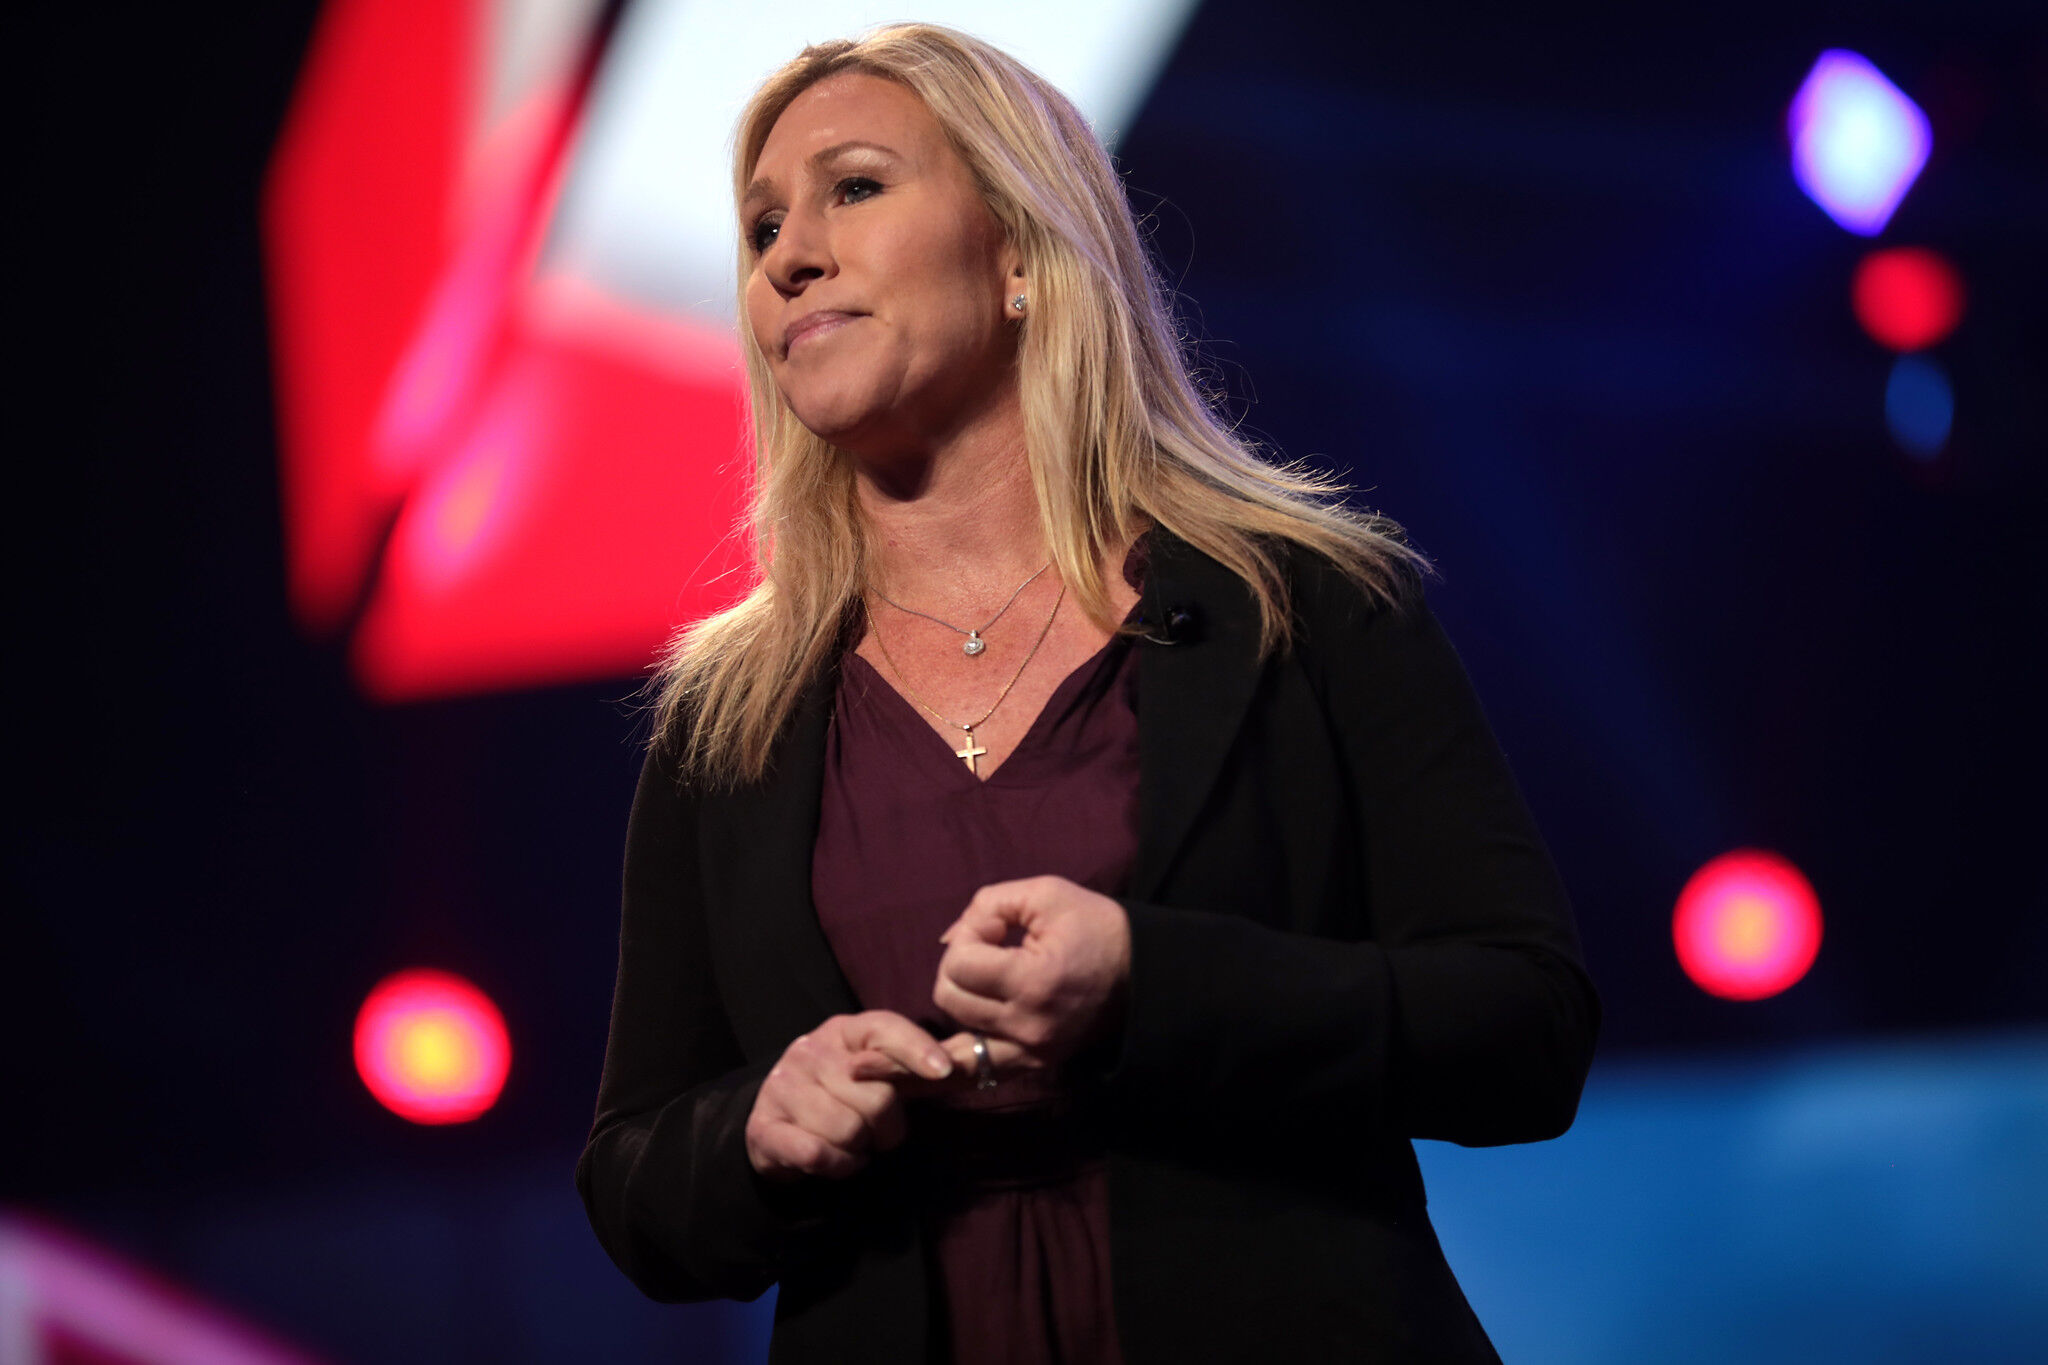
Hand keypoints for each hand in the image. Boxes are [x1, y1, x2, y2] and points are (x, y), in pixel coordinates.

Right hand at [745, 1010, 957, 1181]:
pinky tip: (836, 1160)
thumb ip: (920, 1071)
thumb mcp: (878, 1075)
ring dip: (860, 1149)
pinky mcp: (764, 1126)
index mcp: (844, 1031)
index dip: (917, 1050)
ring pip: (848, 1130)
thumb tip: (971, 1066)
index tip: (943, 1072)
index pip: (884, 1029)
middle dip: (887, 1128)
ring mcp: (782, 1086)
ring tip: (853, 1144)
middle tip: (876, 1132)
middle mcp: (810, 1050)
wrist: (775, 1122)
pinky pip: (817, 1154)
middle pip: (876, 1097)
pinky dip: (837, 1167)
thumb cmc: (841, 1096)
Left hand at [931, 875, 1131, 1076]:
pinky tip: (946, 1047)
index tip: (996, 929)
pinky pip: (977, 1070)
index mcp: (1033, 981)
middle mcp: (1028, 1026)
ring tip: (987, 982)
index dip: (968, 937)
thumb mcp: (1045, 895)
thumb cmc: (1095, 926)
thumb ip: (987, 905)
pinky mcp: (1033, 1065)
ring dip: (962, 1002)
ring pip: (956, 1034)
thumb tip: (947, 940)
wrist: (1142, 973)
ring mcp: (1031, 1052)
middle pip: (950, 1000)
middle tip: (988, 953)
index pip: (959, 965)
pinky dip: (959, 1056)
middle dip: (958, 968)